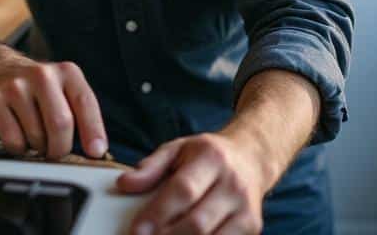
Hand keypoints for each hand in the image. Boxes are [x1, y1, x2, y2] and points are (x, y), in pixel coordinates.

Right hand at [0, 56, 107, 159]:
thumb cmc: (38, 87)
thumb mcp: (65, 89)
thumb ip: (81, 113)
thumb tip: (95, 149)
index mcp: (67, 72)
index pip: (85, 103)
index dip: (93, 130)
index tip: (95, 151)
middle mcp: (42, 76)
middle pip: (60, 123)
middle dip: (61, 147)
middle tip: (57, 151)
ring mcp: (16, 87)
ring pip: (36, 137)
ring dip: (39, 148)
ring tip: (36, 137)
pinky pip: (13, 141)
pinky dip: (19, 148)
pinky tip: (19, 135)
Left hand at [116, 132, 270, 234]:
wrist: (251, 159)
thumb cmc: (207, 156)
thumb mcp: (178, 149)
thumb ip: (150, 166)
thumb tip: (124, 184)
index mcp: (212, 158)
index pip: (183, 190)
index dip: (157, 214)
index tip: (136, 231)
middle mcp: (233, 184)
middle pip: (197, 222)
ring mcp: (246, 208)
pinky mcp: (252, 227)